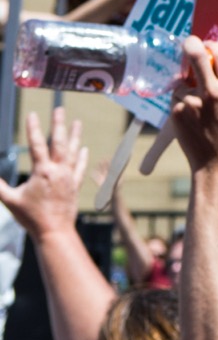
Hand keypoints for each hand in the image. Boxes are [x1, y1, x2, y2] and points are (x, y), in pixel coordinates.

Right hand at [0, 109, 86, 238]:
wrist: (54, 231)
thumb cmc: (31, 217)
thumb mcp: (10, 200)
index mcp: (42, 171)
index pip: (36, 144)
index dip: (34, 128)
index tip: (33, 113)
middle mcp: (58, 170)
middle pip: (59, 142)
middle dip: (58, 124)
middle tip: (59, 109)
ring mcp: (69, 177)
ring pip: (73, 151)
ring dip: (75, 136)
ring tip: (77, 122)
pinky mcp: (76, 185)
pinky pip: (81, 167)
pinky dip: (83, 157)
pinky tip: (84, 148)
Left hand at [169, 38, 217, 177]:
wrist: (217, 163)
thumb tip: (216, 71)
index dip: (212, 46)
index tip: (207, 44)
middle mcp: (214, 91)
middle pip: (197, 57)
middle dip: (191, 46)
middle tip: (188, 42)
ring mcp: (193, 101)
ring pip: (182, 84)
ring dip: (184, 89)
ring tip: (194, 107)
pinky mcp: (177, 111)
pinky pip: (176, 100)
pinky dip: (179, 105)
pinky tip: (189, 119)